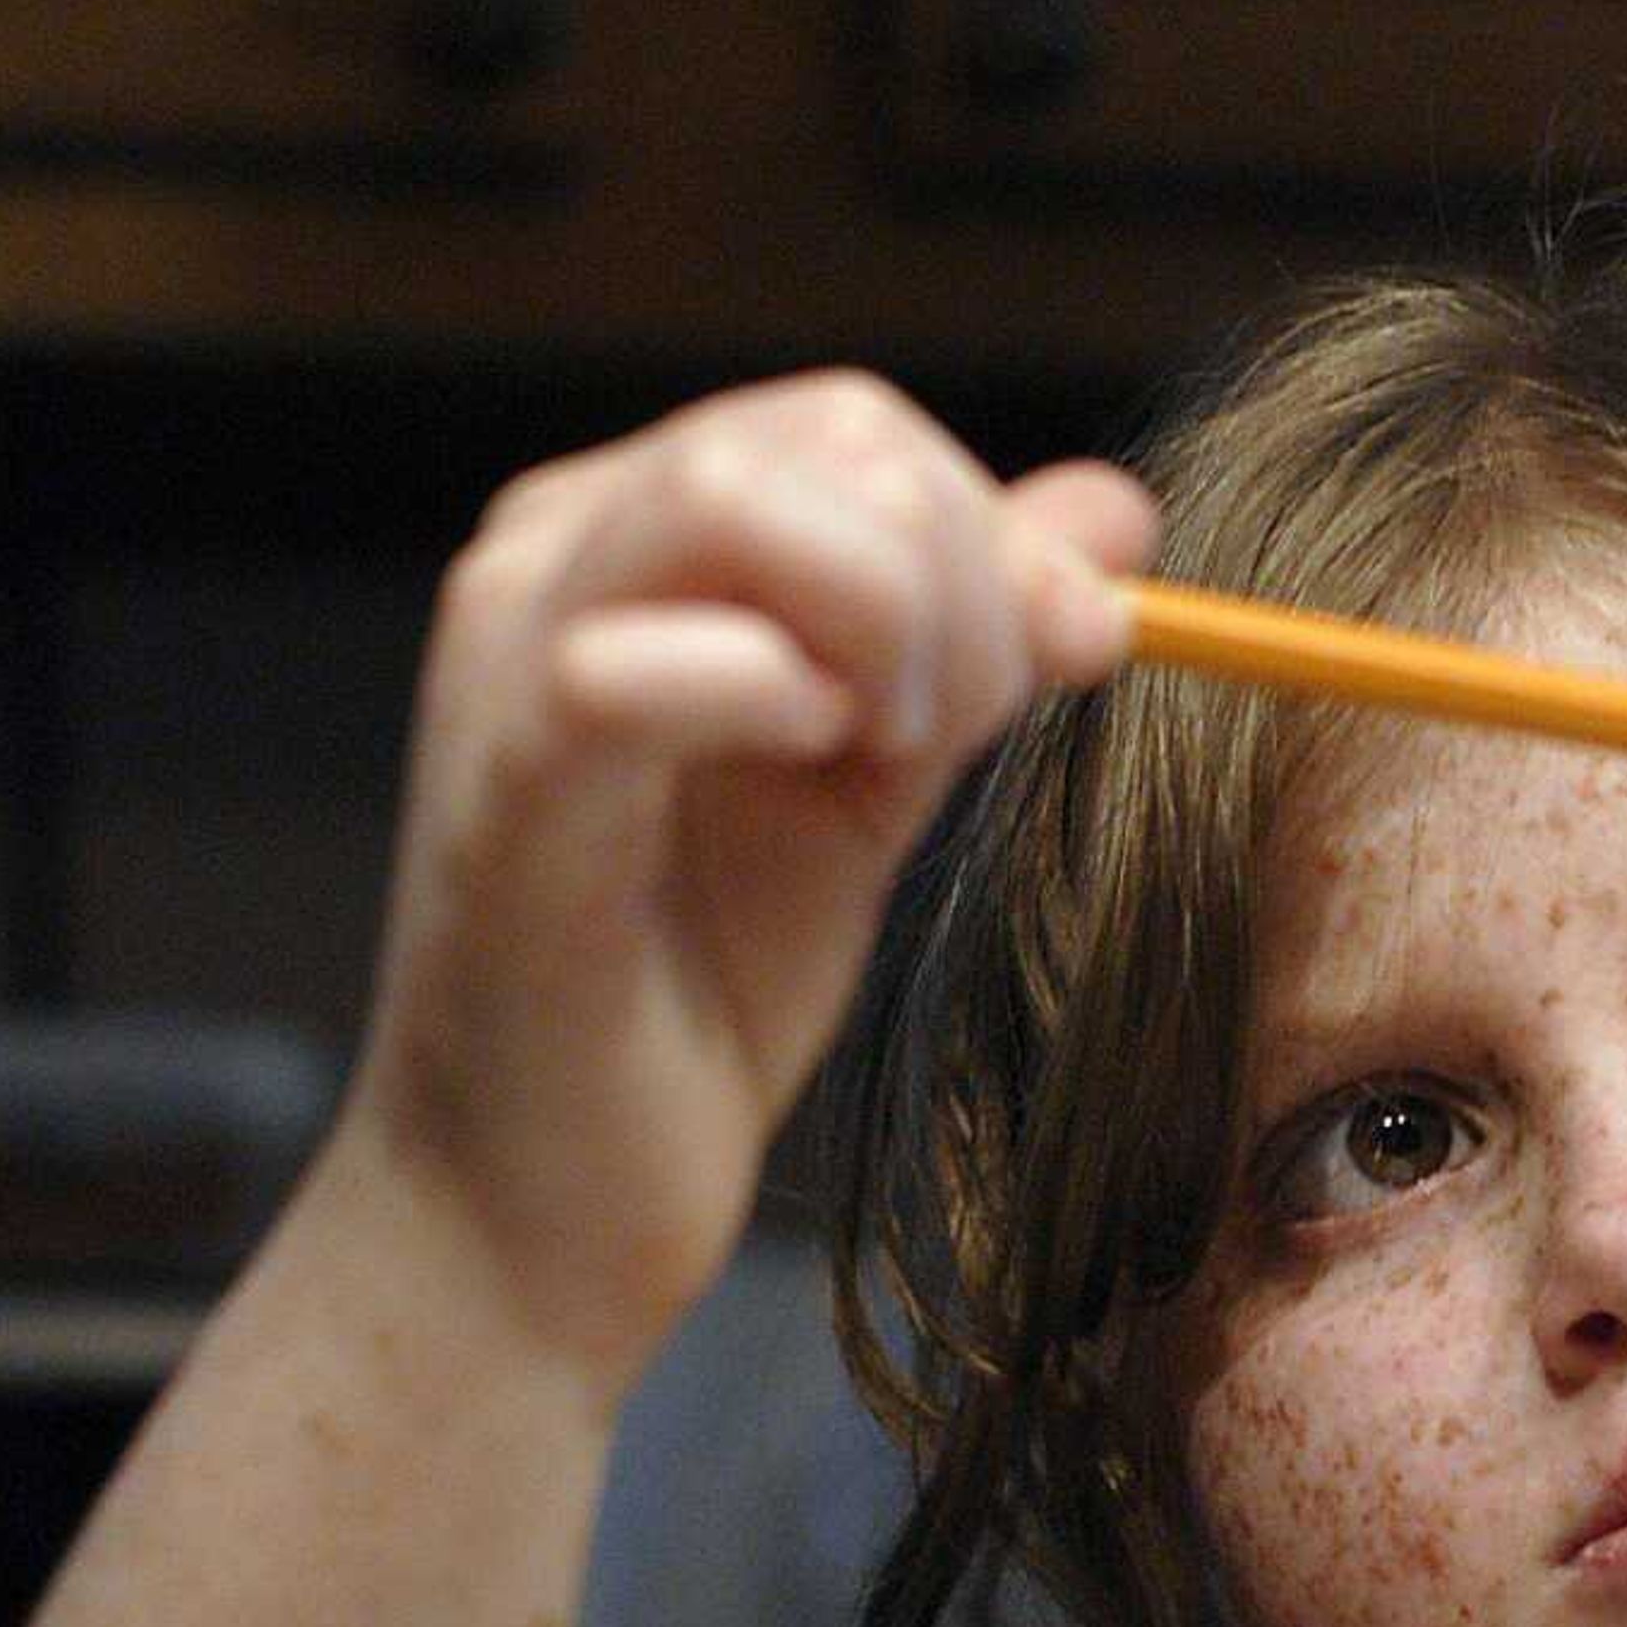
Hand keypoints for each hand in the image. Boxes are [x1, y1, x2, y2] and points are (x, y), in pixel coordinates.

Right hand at [348, 371, 1154, 1385]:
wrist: (546, 1201)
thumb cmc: (692, 991)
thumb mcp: (875, 790)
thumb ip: (975, 646)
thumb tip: (1115, 513)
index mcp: (636, 535)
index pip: (855, 425)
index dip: (997, 534)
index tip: (1065, 665)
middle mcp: (555, 553)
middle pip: (823, 432)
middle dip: (963, 577)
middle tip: (953, 739)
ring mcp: (512, 657)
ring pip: (729, 492)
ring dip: (885, 620)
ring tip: (884, 757)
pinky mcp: (511, 788)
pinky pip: (627, 667)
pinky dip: (767, 693)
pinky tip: (815, 765)